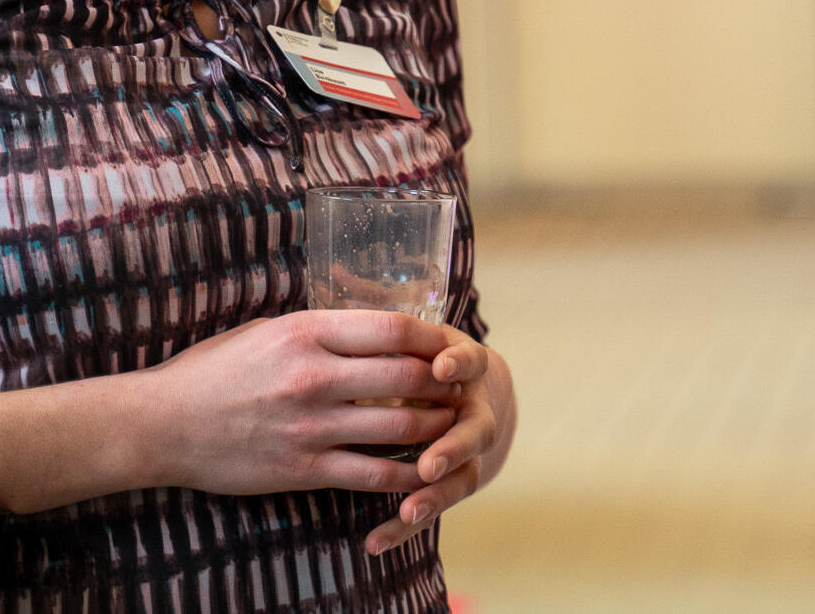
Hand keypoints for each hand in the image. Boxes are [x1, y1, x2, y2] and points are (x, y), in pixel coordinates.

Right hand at [138, 311, 465, 496]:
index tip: (452, 343)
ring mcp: (309, 426)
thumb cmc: (211, 371)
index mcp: (306, 332)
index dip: (434, 337)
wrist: (160, 425)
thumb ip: (317, 329)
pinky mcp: (301, 468)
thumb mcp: (266, 331)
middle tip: (461, 386)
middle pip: (406, 376)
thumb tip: (365, 324)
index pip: (392, 328)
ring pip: (399, 427)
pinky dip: (405, 474)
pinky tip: (423, 472)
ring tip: (452, 425)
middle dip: (445, 382)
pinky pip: (371, 474)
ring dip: (436, 427)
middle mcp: (314, 376)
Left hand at [362, 325, 508, 555]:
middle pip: (477, 430)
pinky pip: (432, 508)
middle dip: (453, 446)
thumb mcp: (418, 333)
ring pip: (463, 477)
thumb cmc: (423, 357)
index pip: (472, 362)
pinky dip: (403, 527)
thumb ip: (389, 323)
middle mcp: (473, 412)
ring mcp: (467, 453)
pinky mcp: (451, 483)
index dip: (459, 364)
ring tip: (410, 509)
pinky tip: (376, 542)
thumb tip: (337, 272)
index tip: (441, 366)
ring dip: (437, 494)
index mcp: (464, 370)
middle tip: (429, 463)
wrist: (468, 395)